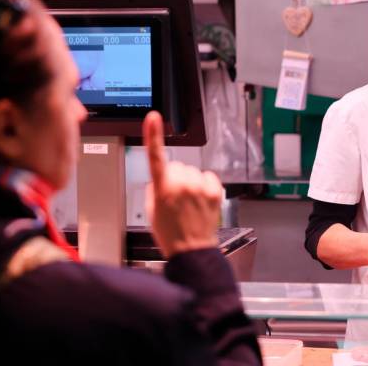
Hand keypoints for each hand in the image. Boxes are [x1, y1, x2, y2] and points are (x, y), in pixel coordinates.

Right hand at [143, 111, 220, 256]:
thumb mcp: (152, 210)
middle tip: (175, 199)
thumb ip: (155, 188)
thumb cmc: (169, 233)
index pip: (156, 157)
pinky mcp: (215, 191)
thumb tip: (161, 178)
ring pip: (192, 172)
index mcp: (163, 189)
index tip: (153, 118)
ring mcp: (201, 188)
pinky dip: (204, 185)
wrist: (191, 250)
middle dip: (174, 178)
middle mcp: (183, 185)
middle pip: (177, 166)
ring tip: (188, 202)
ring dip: (190, 182)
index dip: (153, 135)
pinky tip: (200, 200)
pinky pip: (208, 177)